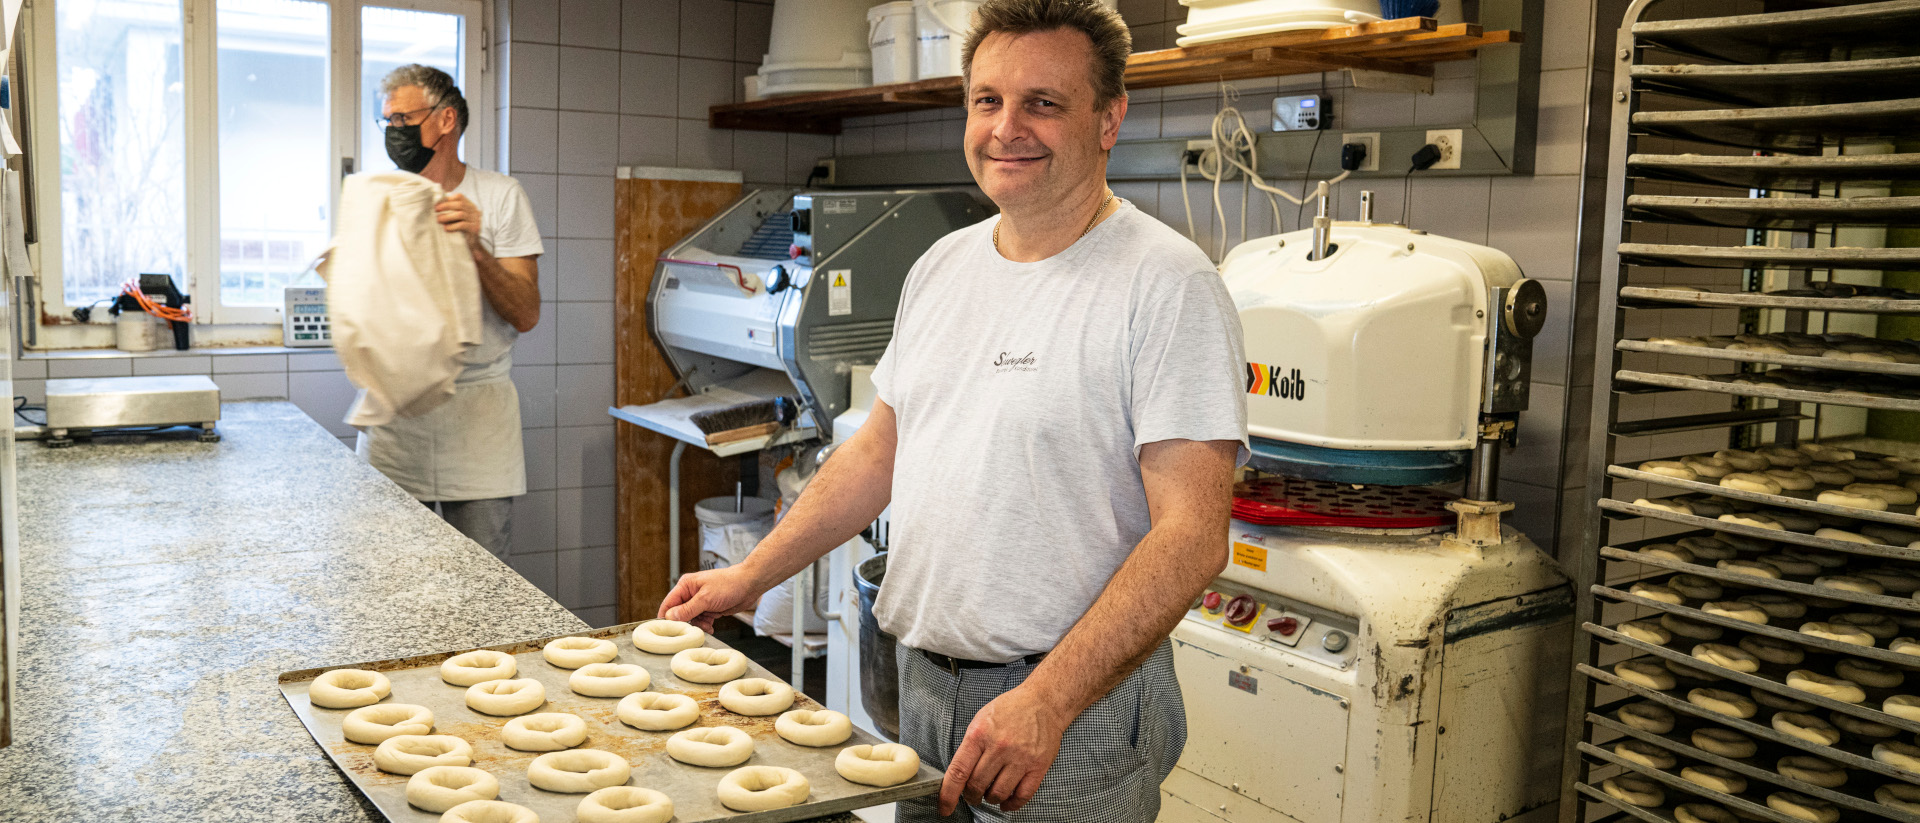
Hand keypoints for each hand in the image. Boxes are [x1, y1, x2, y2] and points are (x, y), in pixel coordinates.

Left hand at [435, 193, 482, 251]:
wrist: (473, 244)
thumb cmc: (462, 229)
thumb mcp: (458, 217)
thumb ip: (452, 210)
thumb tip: (436, 204)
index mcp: (470, 205)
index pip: (460, 197)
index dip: (448, 199)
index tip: (437, 204)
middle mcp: (474, 211)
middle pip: (460, 204)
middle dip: (446, 206)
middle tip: (436, 210)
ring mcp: (476, 220)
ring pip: (461, 214)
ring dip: (447, 216)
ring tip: (438, 220)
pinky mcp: (474, 229)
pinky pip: (462, 225)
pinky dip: (452, 226)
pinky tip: (446, 228)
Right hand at [658, 566, 764, 631]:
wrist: (750, 585)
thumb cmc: (729, 584)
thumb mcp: (706, 598)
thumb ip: (687, 609)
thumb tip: (670, 617)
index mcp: (686, 586)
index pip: (668, 603)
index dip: (667, 617)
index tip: (669, 631)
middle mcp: (691, 593)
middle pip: (679, 613)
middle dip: (686, 622)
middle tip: (693, 628)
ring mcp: (700, 601)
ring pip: (691, 619)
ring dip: (698, 625)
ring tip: (707, 624)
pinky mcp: (709, 608)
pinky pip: (701, 620)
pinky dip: (705, 625)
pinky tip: (711, 627)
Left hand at [940, 685, 1070, 814]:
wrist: (1043, 702)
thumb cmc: (1010, 709)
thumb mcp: (981, 720)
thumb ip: (970, 747)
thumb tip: (959, 775)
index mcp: (979, 735)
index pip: (958, 771)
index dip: (948, 794)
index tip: (945, 808)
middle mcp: (999, 747)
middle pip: (977, 785)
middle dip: (971, 796)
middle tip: (972, 795)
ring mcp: (1020, 758)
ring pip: (998, 794)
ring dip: (990, 799)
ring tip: (990, 793)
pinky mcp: (1038, 766)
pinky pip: (1022, 796)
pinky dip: (1011, 804)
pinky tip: (1006, 802)